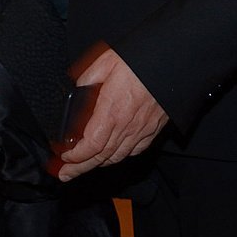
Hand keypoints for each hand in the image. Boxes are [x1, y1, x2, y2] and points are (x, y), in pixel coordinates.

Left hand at [56, 48, 168, 181]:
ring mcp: (141, 130)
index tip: (64, 157)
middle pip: (101, 156)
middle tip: (65, 175)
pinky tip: (111, 155)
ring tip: (83, 166)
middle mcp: (127, 126)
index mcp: (111, 111)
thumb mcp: (105, 63)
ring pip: (117, 156)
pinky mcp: (153, 129)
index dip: (76, 156)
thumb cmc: (140, 62)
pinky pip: (134, 151)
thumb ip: (87, 79)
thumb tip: (76, 90)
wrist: (172, 63)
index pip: (91, 145)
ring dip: (98, 164)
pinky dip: (119, 156)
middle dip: (80, 168)